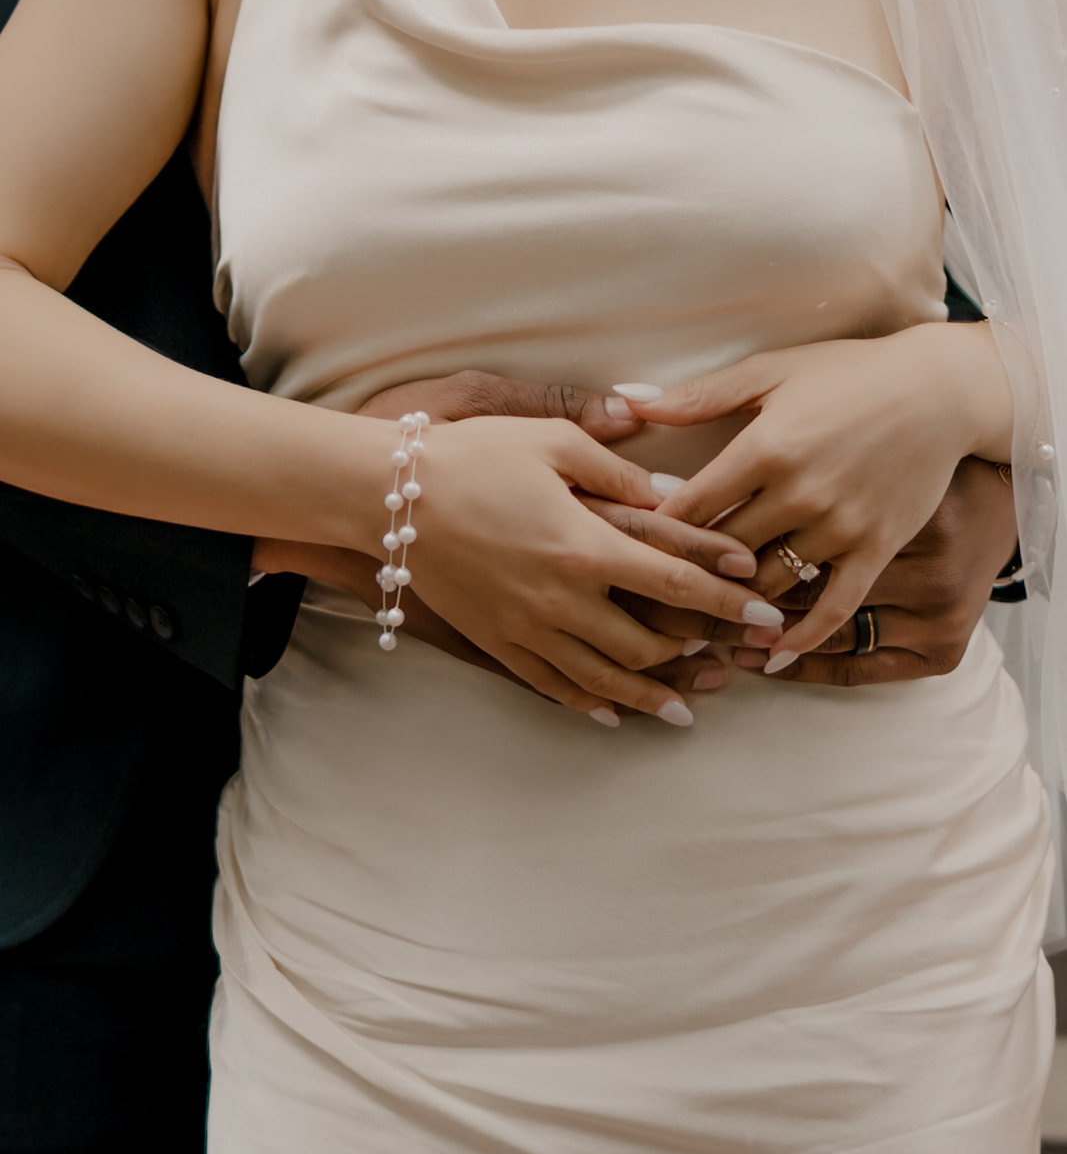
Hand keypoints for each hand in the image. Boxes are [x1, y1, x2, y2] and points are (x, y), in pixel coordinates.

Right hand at [357, 371, 766, 702]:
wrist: (388, 495)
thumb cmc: (470, 456)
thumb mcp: (548, 440)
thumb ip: (614, 467)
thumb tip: (669, 492)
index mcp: (583, 545)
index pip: (675, 581)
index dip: (727, 599)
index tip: (765, 611)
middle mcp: (560, 598)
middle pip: (646, 641)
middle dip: (700, 654)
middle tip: (738, 660)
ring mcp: (525, 627)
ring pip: (601, 677)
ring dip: (649, 695)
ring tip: (687, 710)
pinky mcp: (495, 640)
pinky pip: (548, 685)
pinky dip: (585, 703)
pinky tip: (610, 713)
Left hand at [622, 323, 1013, 664]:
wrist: (940, 390)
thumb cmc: (848, 374)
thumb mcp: (770, 372)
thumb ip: (697, 395)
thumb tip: (625, 402)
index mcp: (765, 447)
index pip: (691, 506)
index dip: (653, 532)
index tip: (624, 551)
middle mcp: (799, 492)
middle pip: (722, 552)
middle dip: (683, 578)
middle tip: (644, 604)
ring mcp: (840, 526)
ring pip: (768, 584)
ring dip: (733, 610)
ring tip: (694, 630)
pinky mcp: (875, 548)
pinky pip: (834, 605)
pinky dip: (802, 637)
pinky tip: (772, 656)